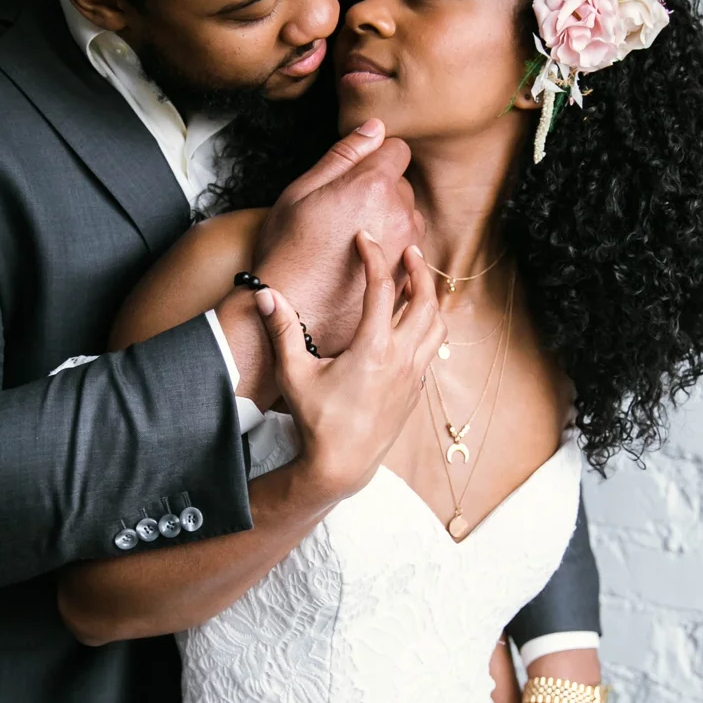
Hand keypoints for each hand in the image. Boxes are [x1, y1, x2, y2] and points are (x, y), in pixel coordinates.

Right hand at [255, 120, 424, 353]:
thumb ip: (341, 156)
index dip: (374, 158)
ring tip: (353, 243)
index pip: (397, 149)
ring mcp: (408, 248)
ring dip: (390, 224)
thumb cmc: (286, 253)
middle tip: (343, 215)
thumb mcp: (299, 194)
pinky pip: (409, 252)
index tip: (354, 176)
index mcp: (374, 186)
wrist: (292, 315)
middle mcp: (400, 214)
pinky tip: (363, 266)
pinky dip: (392, 254)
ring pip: (410, 219)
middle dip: (381, 193)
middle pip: (403, 186)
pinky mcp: (410, 277)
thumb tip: (374, 127)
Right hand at [256, 233, 443, 503]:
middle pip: (425, 301)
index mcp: (373, 348)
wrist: (342, 464)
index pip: (382, 289)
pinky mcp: (416, 389)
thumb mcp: (293, 373)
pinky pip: (433, 347)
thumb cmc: (316, 419)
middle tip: (410, 251)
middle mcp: (401, 358)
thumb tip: (264, 294)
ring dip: (431, 298)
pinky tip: (415, 322)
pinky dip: (430, 325)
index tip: (365, 239)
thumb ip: (281, 330)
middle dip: (420, 271)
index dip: (374, 257)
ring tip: (419, 282)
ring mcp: (413, 374)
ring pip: (437, 324)